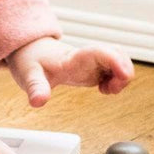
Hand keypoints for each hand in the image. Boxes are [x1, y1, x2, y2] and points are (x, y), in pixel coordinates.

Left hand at [6, 36, 133, 107]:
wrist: (31, 51)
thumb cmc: (31, 60)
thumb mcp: (28, 75)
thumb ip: (35, 87)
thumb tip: (38, 102)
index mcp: (74, 58)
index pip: (100, 53)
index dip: (116, 61)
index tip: (125, 75)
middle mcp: (88, 58)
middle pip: (118, 54)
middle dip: (125, 71)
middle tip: (110, 90)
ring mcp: (93, 62)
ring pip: (120, 61)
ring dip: (123, 77)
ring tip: (106, 90)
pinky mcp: (95, 69)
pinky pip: (116, 69)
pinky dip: (118, 80)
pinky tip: (105, 89)